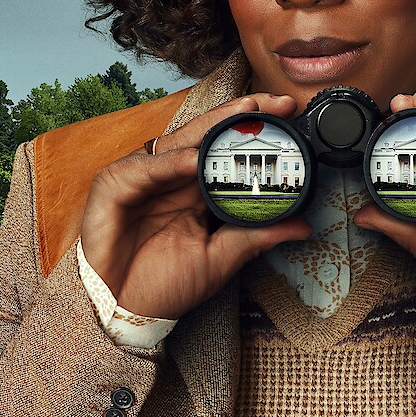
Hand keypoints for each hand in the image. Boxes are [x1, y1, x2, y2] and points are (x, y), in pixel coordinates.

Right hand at [80, 93, 312, 319]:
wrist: (122, 313)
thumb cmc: (161, 286)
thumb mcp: (220, 259)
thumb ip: (256, 236)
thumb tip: (302, 226)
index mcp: (193, 190)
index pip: (226, 151)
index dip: (253, 132)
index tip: (288, 117)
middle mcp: (170, 177)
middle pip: (207, 134)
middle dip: (241, 114)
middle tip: (275, 103)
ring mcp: (141, 177)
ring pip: (179, 141)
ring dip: (211, 126)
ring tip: (244, 114)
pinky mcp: (113, 185)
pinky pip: (145, 168)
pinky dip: (170, 163)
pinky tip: (192, 160)